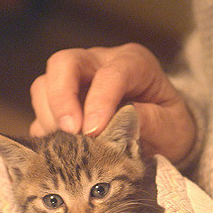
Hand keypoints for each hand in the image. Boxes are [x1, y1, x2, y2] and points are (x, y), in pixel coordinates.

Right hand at [30, 43, 195, 163]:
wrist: (160, 134)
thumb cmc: (168, 126)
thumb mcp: (171, 126)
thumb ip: (149, 121)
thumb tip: (122, 120)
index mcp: (133, 63)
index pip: (110, 73)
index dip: (99, 101)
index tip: (93, 132)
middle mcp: (99, 64)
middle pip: (65, 63)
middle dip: (61, 97)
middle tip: (69, 131)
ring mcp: (76, 82)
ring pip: (45, 84)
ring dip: (50, 115)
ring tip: (65, 145)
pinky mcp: (62, 104)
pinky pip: (42, 111)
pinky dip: (44, 129)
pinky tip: (58, 149)